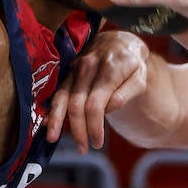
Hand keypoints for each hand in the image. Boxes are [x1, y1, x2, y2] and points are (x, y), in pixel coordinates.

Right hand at [46, 29, 148, 151]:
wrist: (119, 40)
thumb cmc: (133, 63)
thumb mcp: (140, 76)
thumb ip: (127, 93)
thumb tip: (109, 109)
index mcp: (109, 71)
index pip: (96, 105)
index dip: (94, 126)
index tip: (97, 142)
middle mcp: (88, 68)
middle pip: (77, 105)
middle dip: (77, 129)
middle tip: (83, 148)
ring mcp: (76, 69)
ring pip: (62, 97)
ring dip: (57, 121)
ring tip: (53, 139)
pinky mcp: (68, 71)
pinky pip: (58, 91)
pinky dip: (52, 108)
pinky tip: (47, 122)